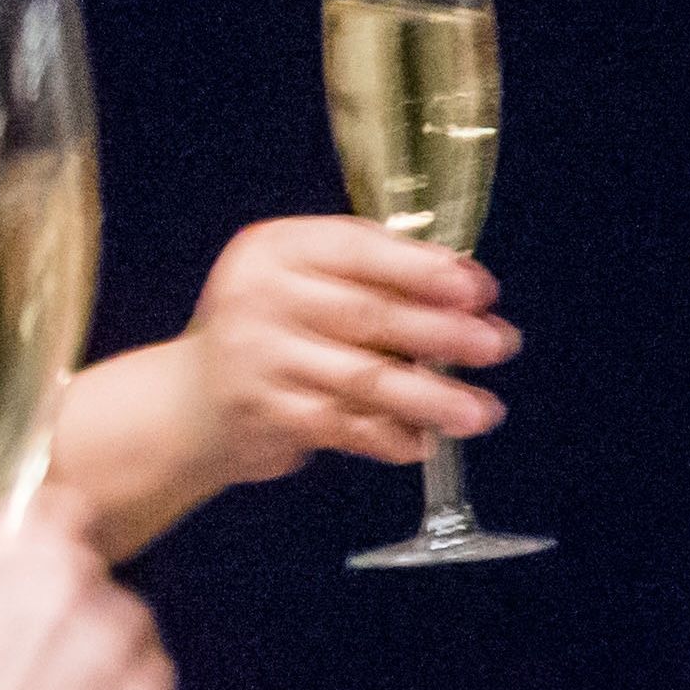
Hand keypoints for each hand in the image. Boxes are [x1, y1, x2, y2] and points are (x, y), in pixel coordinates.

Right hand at [0, 502, 168, 689]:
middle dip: (68, 615)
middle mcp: (92, 604)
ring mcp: (126, 666)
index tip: (35, 565)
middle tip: (18, 671)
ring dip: (98, 664)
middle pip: (98, 586)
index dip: (47, 542)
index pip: (65, 514)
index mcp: (32, 567)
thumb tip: (5, 522)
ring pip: (129, 641)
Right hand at [171, 216, 507, 485]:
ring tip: (480, 411)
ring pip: (363, 379)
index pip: (360, 250)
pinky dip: (388, 436)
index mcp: (278, 248)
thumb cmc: (273, 331)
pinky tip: (422, 441)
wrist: (191, 403)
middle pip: (369, 314)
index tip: (479, 289)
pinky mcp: (263, 412)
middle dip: (443, 332)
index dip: (426, 271)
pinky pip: (343, 426)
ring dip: (431, 397)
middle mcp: (260, 295)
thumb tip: (468, 290)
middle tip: (498, 344)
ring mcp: (257, 356)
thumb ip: (372, 277)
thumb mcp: (306, 281)